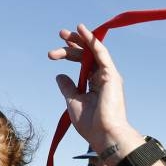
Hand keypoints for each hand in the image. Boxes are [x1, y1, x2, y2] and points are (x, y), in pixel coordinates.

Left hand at [49, 24, 136, 156]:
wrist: (104, 134)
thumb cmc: (91, 124)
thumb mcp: (73, 102)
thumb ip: (68, 87)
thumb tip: (59, 75)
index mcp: (95, 84)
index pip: (82, 63)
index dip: (69, 54)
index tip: (54, 53)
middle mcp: (103, 77)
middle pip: (87, 55)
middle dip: (72, 45)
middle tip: (59, 35)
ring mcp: (108, 75)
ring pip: (93, 50)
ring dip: (79, 39)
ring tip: (63, 33)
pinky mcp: (111, 74)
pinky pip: (101, 52)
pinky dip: (92, 40)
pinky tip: (81, 30)